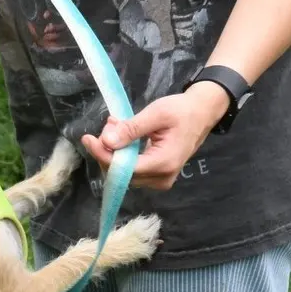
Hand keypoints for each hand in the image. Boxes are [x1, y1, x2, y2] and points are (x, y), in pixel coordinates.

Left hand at [81, 81, 229, 190]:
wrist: (202, 113)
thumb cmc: (182, 111)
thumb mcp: (156, 114)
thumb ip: (131, 129)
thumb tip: (106, 141)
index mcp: (163, 163)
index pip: (123, 168)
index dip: (103, 155)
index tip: (88, 139)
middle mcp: (161, 178)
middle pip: (121, 174)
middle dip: (108, 150)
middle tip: (109, 125)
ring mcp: (160, 180)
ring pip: (124, 173)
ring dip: (114, 151)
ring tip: (116, 126)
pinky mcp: (157, 177)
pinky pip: (132, 170)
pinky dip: (122, 154)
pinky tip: (122, 136)